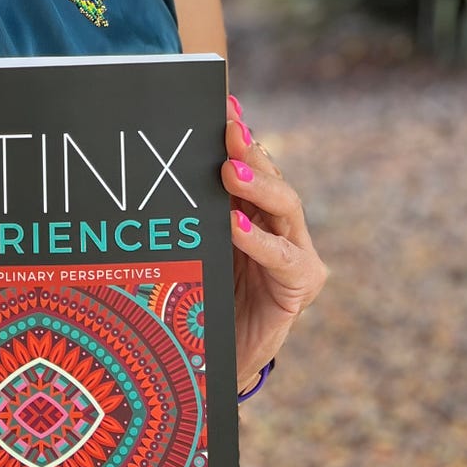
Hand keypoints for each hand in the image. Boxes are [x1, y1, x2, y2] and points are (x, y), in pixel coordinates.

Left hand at [221, 92, 326, 389]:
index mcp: (253, 211)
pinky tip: (234, 226)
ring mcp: (297, 253)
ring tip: (230, 170)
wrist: (210, 362)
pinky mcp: (303, 285)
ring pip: (285, 206)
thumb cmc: (198, 299)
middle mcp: (279, 226)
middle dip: (249, 150)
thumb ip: (193, 211)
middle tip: (229, 126)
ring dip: (259, 185)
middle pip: (270, 177)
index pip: (250, 165)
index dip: (238, 135)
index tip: (223, 103)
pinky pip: (283, 258)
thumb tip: (163, 162)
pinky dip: (259, 240)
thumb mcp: (193, 246)